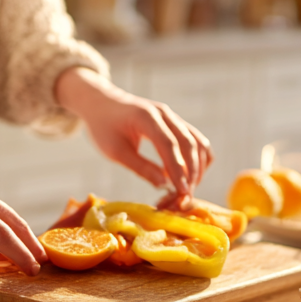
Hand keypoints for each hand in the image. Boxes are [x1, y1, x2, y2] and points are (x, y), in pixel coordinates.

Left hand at [55, 67, 212, 199]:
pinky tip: (189, 176)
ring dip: (198, 168)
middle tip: (184, 197)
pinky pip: (197, 141)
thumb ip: (140, 167)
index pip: (169, 145)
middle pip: (189, 143)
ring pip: (198, 142)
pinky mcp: (176, 124)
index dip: (177, 170)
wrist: (102, 104)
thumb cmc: (104, 128)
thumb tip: (164, 185)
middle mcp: (165, 114)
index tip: (181, 192)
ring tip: (187, 190)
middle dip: (191, 173)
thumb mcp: (115, 151)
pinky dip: (198, 159)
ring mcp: (173, 117)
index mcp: (146, 117)